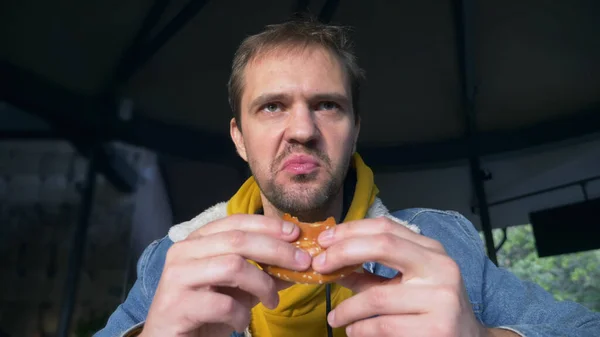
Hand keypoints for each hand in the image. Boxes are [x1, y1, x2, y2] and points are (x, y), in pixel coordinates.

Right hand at [141, 214, 311, 336]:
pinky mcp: (176, 305)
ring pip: (232, 267)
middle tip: (303, 264)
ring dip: (262, 285)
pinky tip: (240, 323)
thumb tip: (300, 263)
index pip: (236, 221)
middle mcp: (183, 252)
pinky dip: (241, 315)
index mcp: (197, 241)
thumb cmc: (204, 313)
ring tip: (271, 301)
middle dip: (277, 250)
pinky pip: (222, 304)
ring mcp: (177, 277)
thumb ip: (264, 274)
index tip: (296, 234)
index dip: (268, 225)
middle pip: (238, 240)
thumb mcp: (239, 290)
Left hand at [311, 216, 491, 336]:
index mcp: (433, 251)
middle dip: (343, 252)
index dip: (350, 230)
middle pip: (383, 245)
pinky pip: (382, 326)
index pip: (386, 228)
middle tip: (319, 266)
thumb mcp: (409, 283)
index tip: (324, 240)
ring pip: (376, 297)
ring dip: (347, 308)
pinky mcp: (436, 329)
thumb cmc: (432, 310)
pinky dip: (360, 329)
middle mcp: (441, 268)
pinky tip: (355, 331)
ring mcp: (442, 299)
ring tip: (336, 317)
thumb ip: (375, 273)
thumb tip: (332, 262)